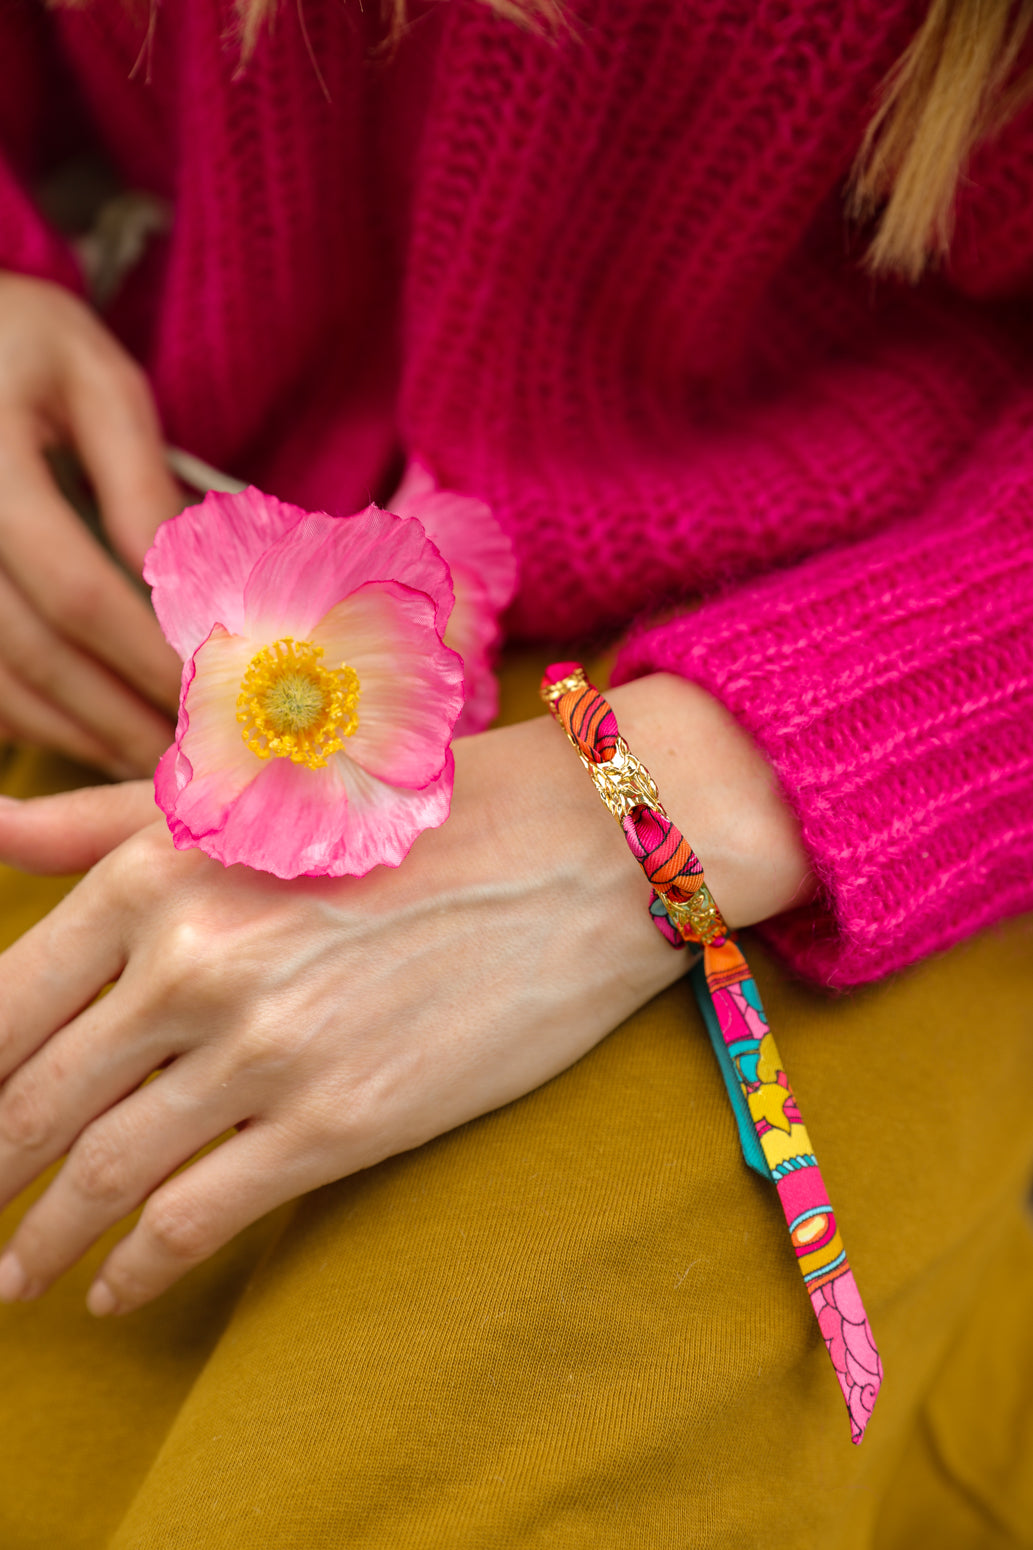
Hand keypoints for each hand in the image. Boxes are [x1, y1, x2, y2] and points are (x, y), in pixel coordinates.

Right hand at [0, 273, 182, 776]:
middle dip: (116, 717)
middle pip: (32, 654)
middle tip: (189, 760)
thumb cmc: (21, 339)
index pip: (77, 592)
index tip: (215, 700)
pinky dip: (23, 716)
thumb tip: (193, 588)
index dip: (147, 657)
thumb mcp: (94, 379)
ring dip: (73, 734)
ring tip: (144, 761)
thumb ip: (138, 480)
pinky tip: (82, 732)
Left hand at [0, 675, 814, 1314]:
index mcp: (159, 872)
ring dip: (40, 1241)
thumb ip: (106, 824)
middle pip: (37, 1100)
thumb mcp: (254, 802)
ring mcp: (266, 1048)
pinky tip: (114, 1291)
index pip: (7, 1004)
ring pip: (104, 1173)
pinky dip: (138, 1269)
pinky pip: (197, 1219)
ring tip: (14, 1275)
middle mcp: (194, 962)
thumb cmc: (415, 815)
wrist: (577, 852)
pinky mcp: (341, 1121)